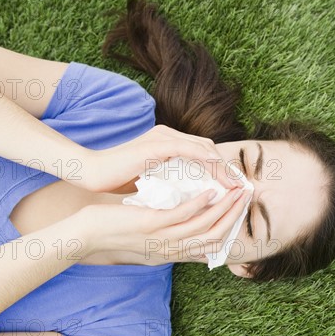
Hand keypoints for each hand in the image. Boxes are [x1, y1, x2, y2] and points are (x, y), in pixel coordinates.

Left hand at [76, 185, 251, 265]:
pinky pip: (182, 216)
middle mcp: (172, 250)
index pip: (212, 244)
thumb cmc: (116, 231)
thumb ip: (169, 232)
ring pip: (204, 225)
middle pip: (215, 235)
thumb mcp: (148, 236)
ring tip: (235, 189)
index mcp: (174, 252)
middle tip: (247, 195)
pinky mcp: (151, 226)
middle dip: (235, 214)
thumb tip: (184, 222)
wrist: (87, 235)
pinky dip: (200, 204)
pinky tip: (209, 190)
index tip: (242, 209)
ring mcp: (163, 239)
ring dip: (224, 207)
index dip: (231, 226)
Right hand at [79, 125, 243, 193]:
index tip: (234, 190)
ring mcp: (162, 137)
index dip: (220, 170)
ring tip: (234, 186)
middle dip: (227, 169)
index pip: (203, 154)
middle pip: (208, 149)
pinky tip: (218, 176)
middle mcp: (168, 135)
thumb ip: (171, 183)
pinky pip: (189, 150)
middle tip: (241, 188)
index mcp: (168, 143)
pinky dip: (206, 162)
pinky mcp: (156, 144)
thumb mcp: (153, 182)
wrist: (93, 174)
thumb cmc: (119, 181)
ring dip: (222, 167)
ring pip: (203, 149)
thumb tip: (190, 199)